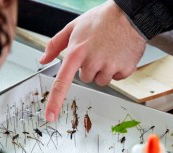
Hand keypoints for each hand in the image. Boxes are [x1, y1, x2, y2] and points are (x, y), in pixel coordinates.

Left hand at [40, 0, 145, 121]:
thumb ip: (55, 44)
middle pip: (86, 78)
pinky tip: (118, 54)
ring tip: (109, 51)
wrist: (129, 15)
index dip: (55, 101)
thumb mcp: (74, 27)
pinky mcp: (125, 69)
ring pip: (101, 80)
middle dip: (89, 68)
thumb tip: (42, 60)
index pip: (62, 82)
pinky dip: (117, 69)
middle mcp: (93, 61)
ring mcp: (110, 66)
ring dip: (103, 70)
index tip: (50, 117)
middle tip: (96, 50)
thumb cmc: (100, 19)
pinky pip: (116, 78)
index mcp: (77, 52)